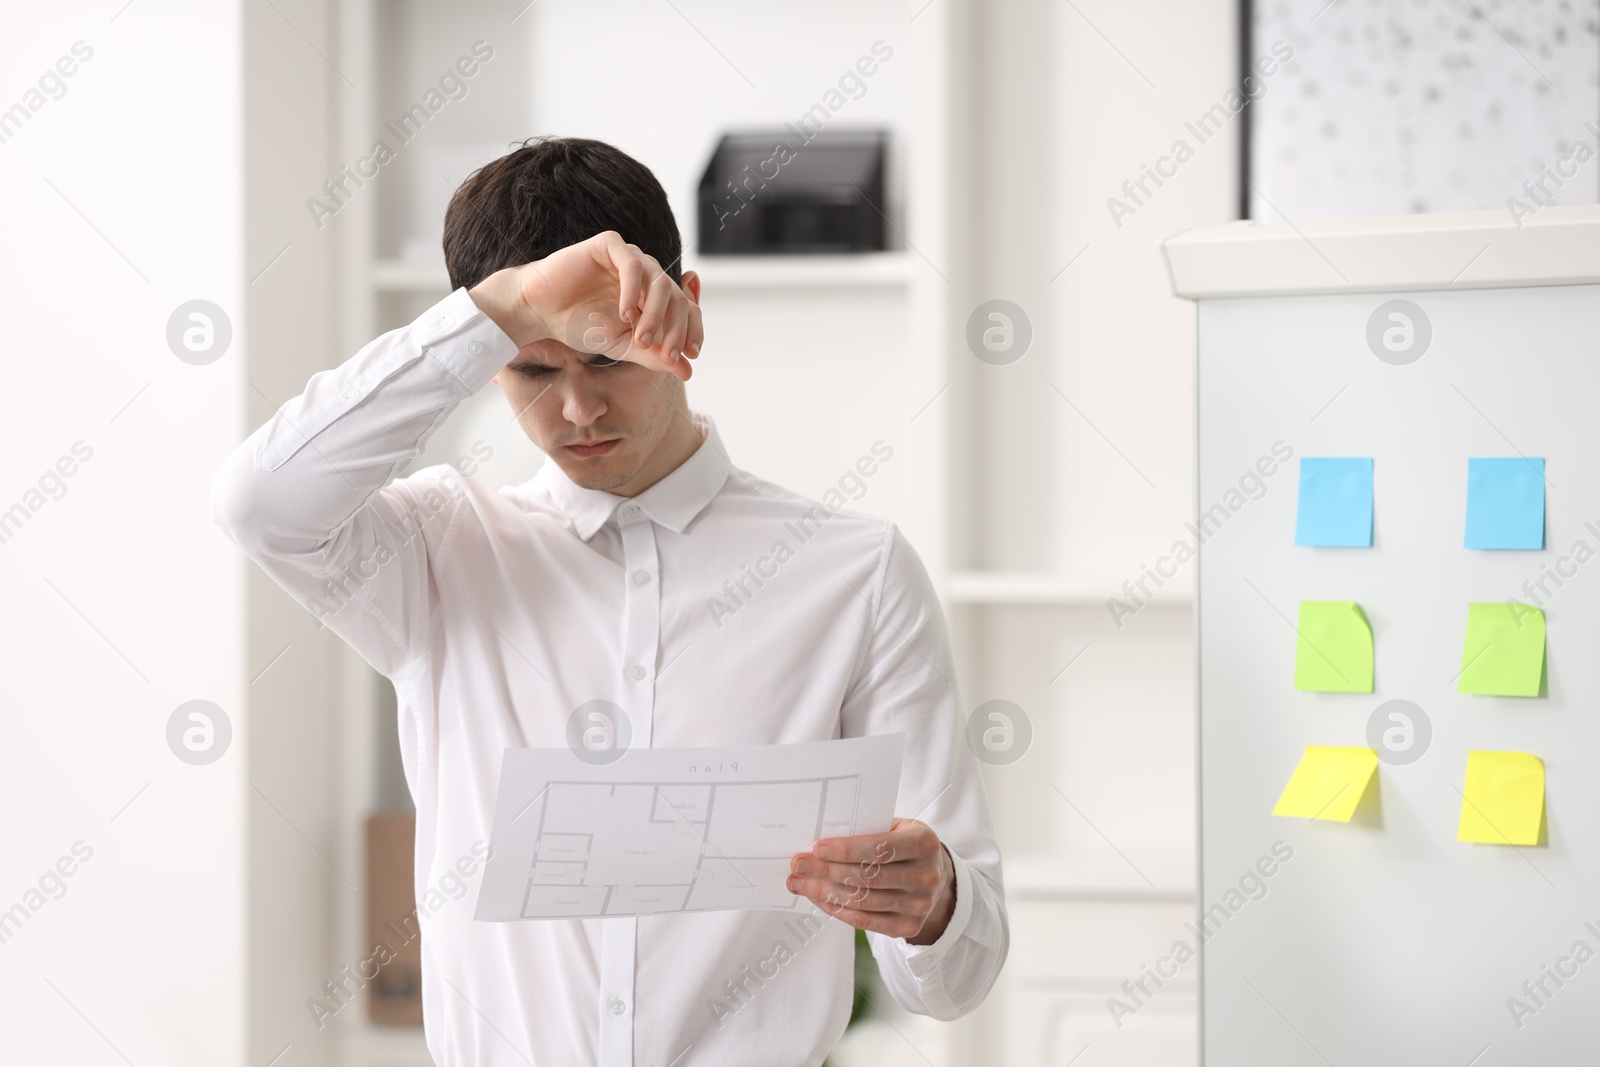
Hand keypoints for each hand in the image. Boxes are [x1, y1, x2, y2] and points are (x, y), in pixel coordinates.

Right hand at [468, 230, 702, 380]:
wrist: (539, 310)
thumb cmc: (579, 325)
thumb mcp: (621, 347)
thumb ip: (653, 356)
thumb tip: (688, 373)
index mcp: (653, 296)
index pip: (686, 308)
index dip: (692, 330)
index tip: (691, 355)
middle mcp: (646, 274)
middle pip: (677, 297)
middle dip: (676, 329)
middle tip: (667, 354)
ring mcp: (629, 257)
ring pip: (659, 281)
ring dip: (654, 314)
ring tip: (640, 339)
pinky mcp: (609, 245)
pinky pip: (632, 265)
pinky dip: (632, 292)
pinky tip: (624, 315)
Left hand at [787, 818, 956, 944]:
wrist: (935, 876)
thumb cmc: (904, 845)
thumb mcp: (895, 827)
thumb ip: (866, 830)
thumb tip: (818, 842)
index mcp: (924, 843)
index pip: (879, 848)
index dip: (845, 849)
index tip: (816, 848)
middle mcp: (926, 876)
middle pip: (866, 877)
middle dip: (825, 870)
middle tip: (798, 865)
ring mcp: (919, 905)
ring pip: (861, 901)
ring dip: (823, 892)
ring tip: (799, 882)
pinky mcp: (908, 927)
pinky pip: (863, 921)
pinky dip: (836, 909)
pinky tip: (818, 898)